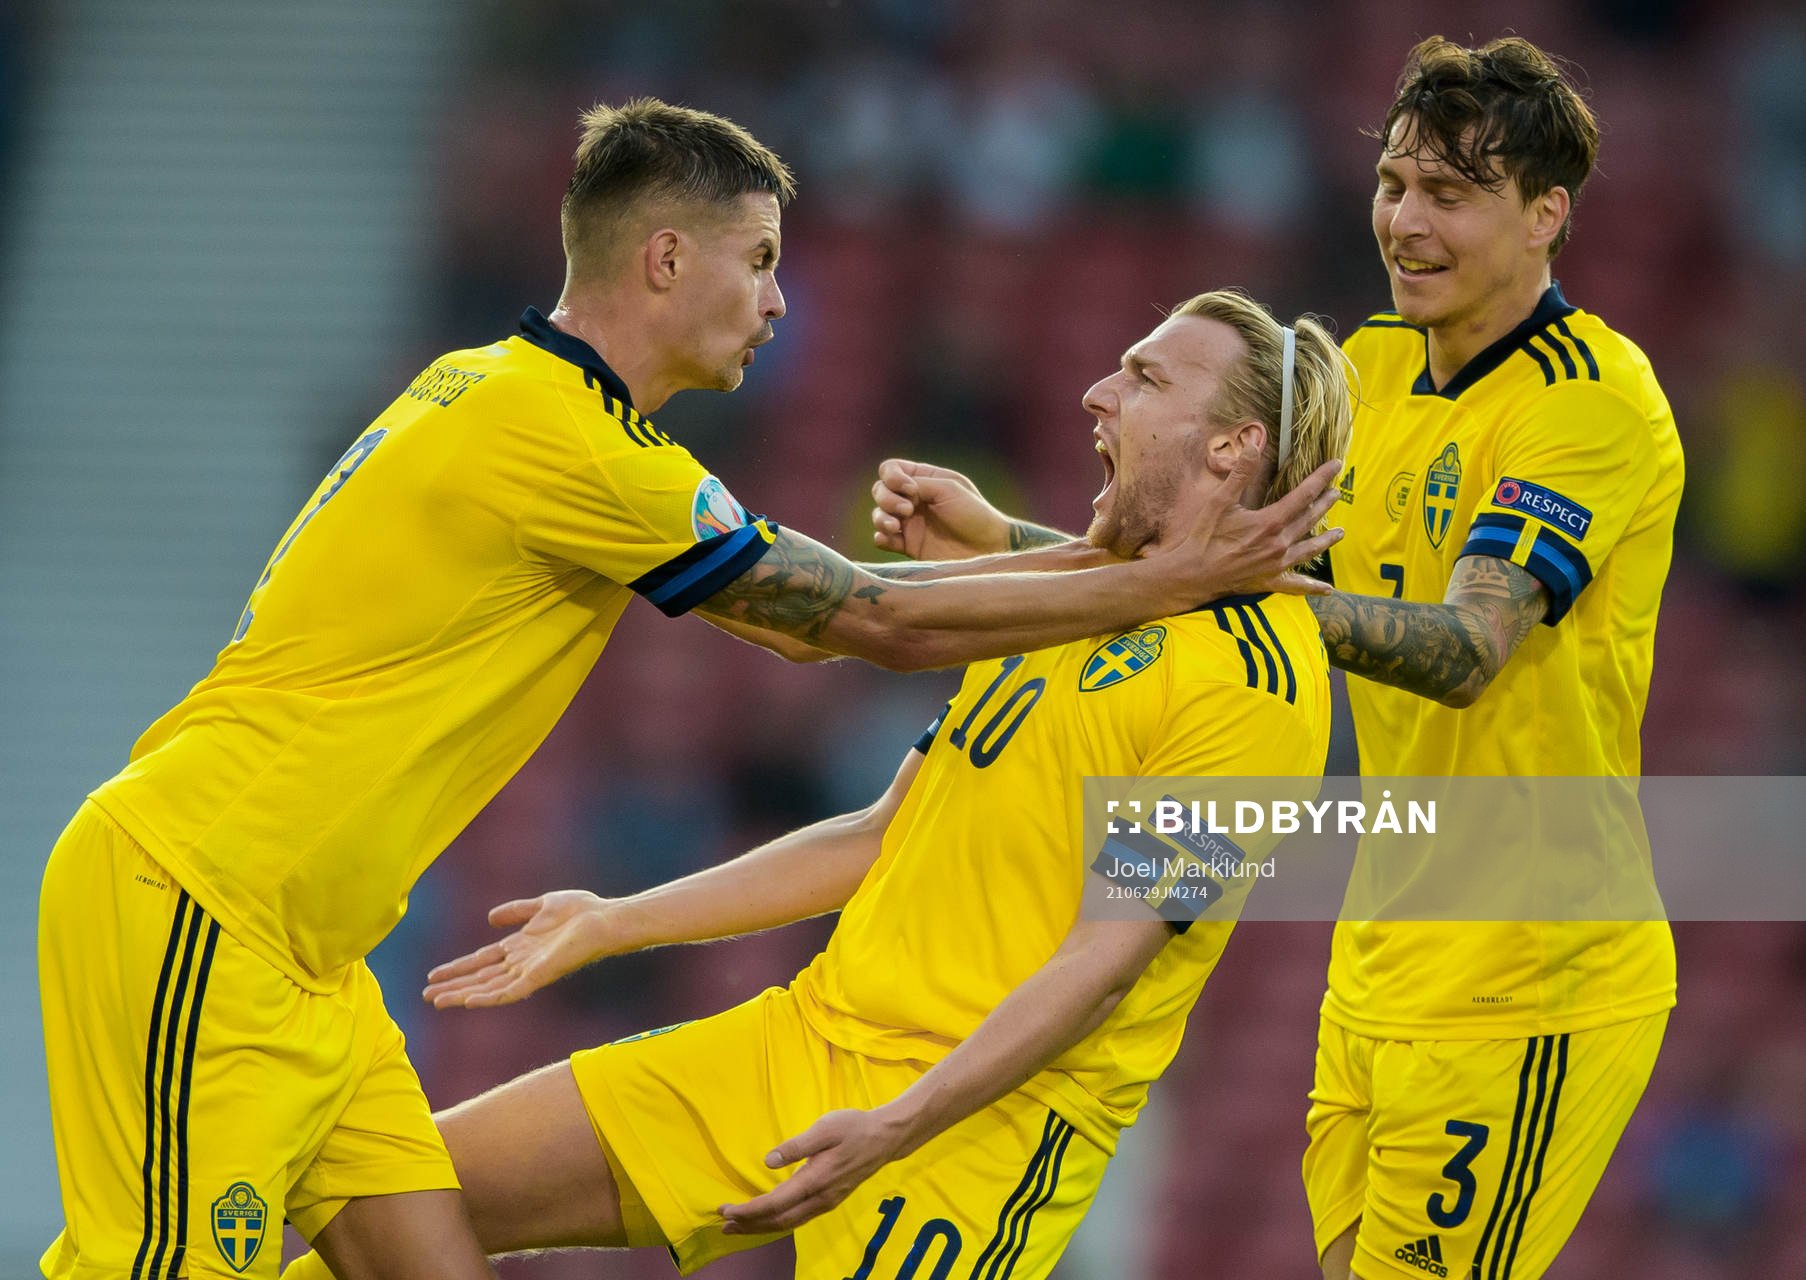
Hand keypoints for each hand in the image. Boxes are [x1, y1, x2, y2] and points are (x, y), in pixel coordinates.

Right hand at [421, 890, 620, 1007]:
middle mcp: (521, 963)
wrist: (604, 919)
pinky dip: (489, 997)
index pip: (482, 962)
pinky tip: (469, 1001)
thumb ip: (517, 911)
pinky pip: (510, 992)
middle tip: (426, 996)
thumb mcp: (542, 905)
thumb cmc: (582, 910)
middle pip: (480, 978)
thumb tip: (490, 918)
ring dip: (463, 994)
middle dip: (453, 986)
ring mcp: (529, 971)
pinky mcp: (540, 976)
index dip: (458, 969)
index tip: (433, 976)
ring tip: (437, 1001)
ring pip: (489, 988)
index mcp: (520, 947)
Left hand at [719, 1106, 912, 1234]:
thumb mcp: (825, 1128)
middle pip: (778, 1221)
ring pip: (788, 1223)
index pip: (774, 1203)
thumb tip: (769, 1161)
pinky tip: (769, 1218)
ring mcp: (826, 1202)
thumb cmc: (854, 1128)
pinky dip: (777, 1222)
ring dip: (762, 1227)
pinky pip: (798, 1218)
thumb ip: (797, 1146)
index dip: (748, 1210)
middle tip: (723, 1225)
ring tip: (739, 1227)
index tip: (725, 1209)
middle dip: (749, 1225)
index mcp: (815, 1180)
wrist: (886, 1138)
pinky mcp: (830, 1200)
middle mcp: (820, 1198)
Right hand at [871, 459, 1011, 559]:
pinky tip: (889, 537)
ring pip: (878, 514)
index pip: (891, 469)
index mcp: (925, 480)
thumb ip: (918, 483)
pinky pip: (882, 538)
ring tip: (896, 526)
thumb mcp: (949, 489)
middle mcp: (914, 499)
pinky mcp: (908, 545)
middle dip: (886, 498)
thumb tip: (894, 489)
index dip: (892, 476)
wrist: (987, 549)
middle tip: (908, 509)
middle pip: (880, 490)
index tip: (910, 489)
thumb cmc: (975, 514)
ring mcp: (909, 523)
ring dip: (881, 517)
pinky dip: (881, 536)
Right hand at [1155, 449, 1343, 599]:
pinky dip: (1312, 586)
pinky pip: (1296, 585)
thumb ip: (1241, 474)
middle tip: (1337, 493)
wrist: (1193, 575)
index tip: (1335, 465)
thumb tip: (1253, 445)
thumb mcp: (1220, 501)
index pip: (1303, 495)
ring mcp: (1277, 564)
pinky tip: (1327, 589)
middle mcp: (1279, 543)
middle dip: (1324, 504)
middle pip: (1309, 519)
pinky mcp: (1270, 581)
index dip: (1321, 478)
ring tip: (1340, 533)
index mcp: (1270, 522)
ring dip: (1326, 540)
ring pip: (1309, 550)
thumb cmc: (1204, 537)